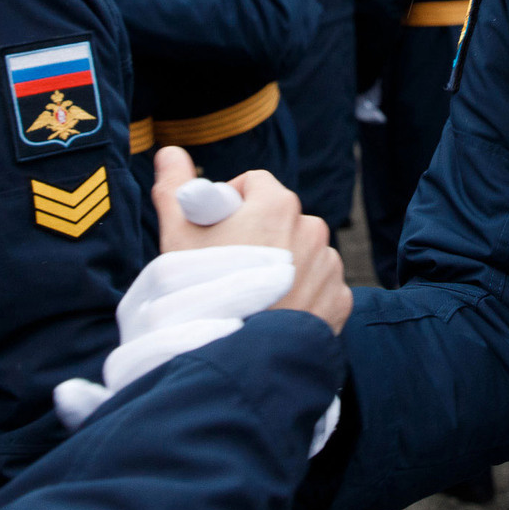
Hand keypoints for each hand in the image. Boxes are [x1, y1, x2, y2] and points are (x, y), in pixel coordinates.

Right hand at [150, 147, 348, 330]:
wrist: (237, 357)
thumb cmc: (203, 293)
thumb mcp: (178, 237)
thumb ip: (175, 189)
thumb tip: (169, 152)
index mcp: (277, 204)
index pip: (255, 184)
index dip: (232, 204)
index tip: (216, 232)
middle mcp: (312, 228)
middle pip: (280, 219)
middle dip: (259, 236)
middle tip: (230, 269)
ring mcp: (329, 265)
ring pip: (303, 254)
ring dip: (284, 266)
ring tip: (254, 297)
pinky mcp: (339, 300)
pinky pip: (321, 287)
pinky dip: (304, 296)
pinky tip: (277, 314)